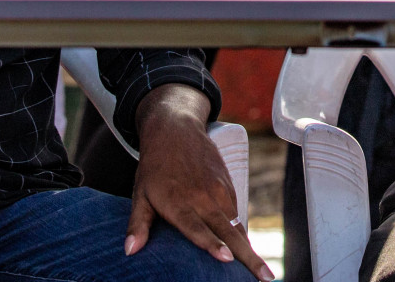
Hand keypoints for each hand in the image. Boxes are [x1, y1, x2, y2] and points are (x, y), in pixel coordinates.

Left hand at [128, 85, 272, 279]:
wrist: (176, 129)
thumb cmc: (155, 165)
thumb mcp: (141, 194)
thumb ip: (138, 224)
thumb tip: (129, 251)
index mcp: (179, 203)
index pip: (197, 228)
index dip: (212, 244)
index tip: (226, 259)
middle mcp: (203, 199)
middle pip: (229, 233)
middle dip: (248, 258)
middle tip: (265, 278)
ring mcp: (219, 191)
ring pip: (237, 227)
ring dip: (251, 250)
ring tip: (264, 273)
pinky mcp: (228, 186)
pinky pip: (237, 215)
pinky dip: (243, 234)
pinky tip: (248, 252)